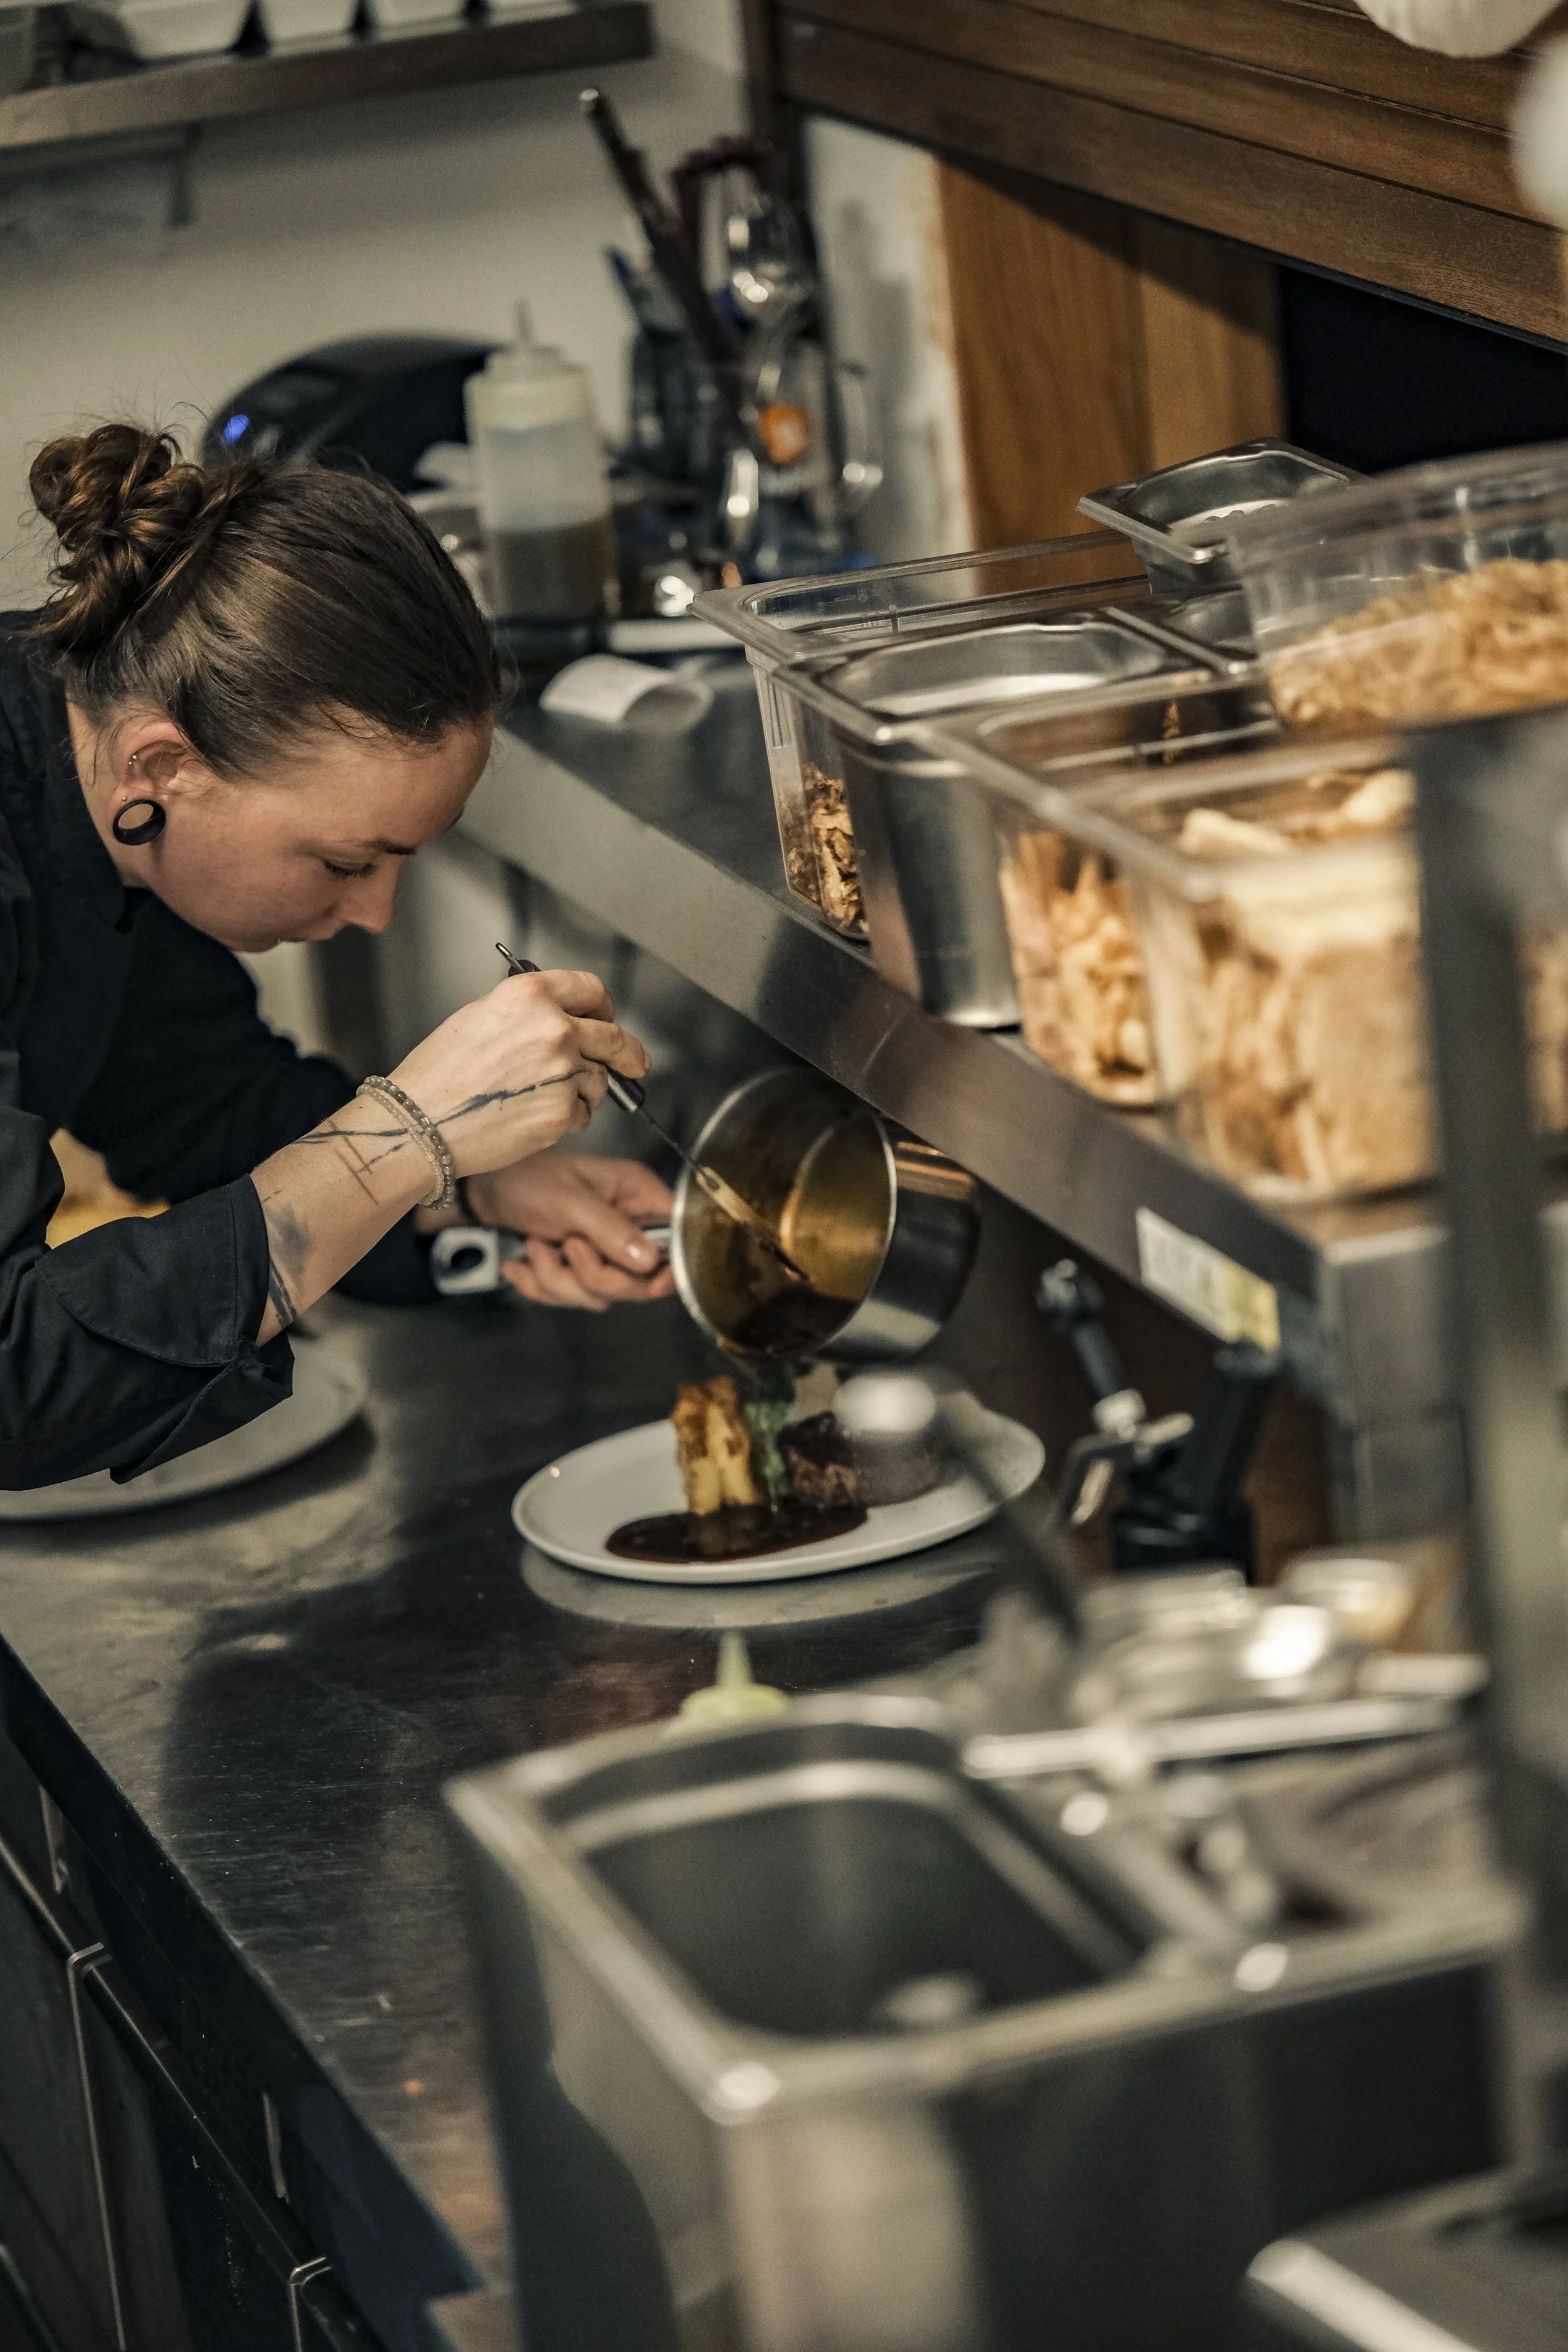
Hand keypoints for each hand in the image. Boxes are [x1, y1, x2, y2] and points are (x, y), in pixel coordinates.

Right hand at [389, 971, 647, 1177]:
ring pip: (599, 1079)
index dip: (603, 1005)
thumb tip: (564, 1017)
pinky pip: (583, 1113)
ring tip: (536, 1097)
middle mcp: (553, 1028)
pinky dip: (566, 1117)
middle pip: (614, 1036)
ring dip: (582, 1089)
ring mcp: (563, 1071)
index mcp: (530, 995)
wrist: (418, 1124)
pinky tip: (530, 1115)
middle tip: (633, 1061)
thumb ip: (529, 1012)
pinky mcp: (563, 1111)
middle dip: (627, 1053)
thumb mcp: (480, 1016)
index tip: (607, 1017)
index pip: (592, 989)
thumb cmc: (438, 1075)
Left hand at [468, 1152, 675, 1311]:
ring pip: (602, 1294)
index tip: (645, 1277)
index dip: (670, 1265)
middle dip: (594, 1275)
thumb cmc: (526, 1178)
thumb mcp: (568, 1200)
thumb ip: (610, 1229)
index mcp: (638, 1195)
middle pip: (640, 1280)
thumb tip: (650, 1261)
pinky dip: (542, 1285)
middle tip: (568, 1247)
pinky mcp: (580, 1269)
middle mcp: (629, 1225)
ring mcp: (605, 1250)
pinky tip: (523, 1263)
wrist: (483, 1190)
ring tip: (535, 1246)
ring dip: (558, 1279)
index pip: (679, 1237)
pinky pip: (574, 1297)